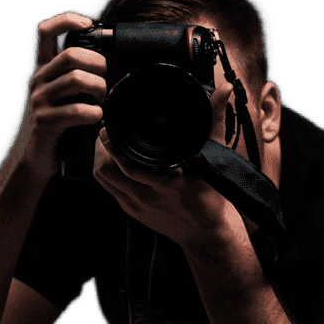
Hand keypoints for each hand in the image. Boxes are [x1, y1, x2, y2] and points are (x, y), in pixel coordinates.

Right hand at [22, 12, 106, 179]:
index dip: (67, 20)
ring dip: (99, 89)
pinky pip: (77, 110)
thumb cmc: (60, 125)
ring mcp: (40, 100)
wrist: (37, 158)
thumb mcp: (65, 95)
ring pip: (76, 79)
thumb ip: (78, 77)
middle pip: (72, 55)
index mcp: (44, 69)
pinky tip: (96, 118)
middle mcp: (39, 80)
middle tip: (105, 81)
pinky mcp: (45, 121)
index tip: (88, 24)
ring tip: (102, 101)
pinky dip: (94, 113)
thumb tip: (108, 64)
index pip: (46, 32)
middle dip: (98, 65)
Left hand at [93, 126, 240, 251]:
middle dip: (102, 147)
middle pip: (109, 171)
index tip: (111, 125)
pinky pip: (109, 189)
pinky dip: (105, 172)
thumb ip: (215, 120)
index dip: (114, 145)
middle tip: (105, 130)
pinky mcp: (132, 212)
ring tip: (105, 142)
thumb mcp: (215, 156)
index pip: (130, 164)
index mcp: (169, 182)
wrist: (206, 232)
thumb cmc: (211, 194)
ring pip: (105, 180)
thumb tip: (223, 91)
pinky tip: (109, 159)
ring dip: (100, 159)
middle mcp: (150, 196)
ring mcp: (138, 206)